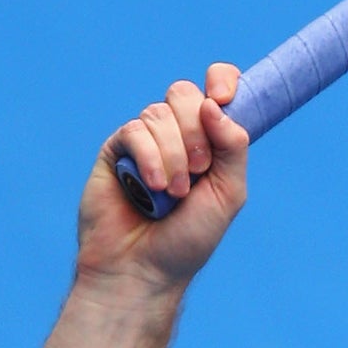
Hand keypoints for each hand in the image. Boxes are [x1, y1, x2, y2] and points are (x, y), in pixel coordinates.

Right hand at [77, 63, 248, 292]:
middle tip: (200, 170)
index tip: (224, 96)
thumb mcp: (228, 192)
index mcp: (211, 140)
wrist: (143, 268)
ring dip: (174, 155)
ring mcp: (144, 142)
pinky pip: (134, 131)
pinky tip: (152, 187)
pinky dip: (150, 157)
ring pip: (159, 114)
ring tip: (174, 193)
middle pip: (185, 95)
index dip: (222, 79)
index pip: (217, 88)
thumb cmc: (189, 237)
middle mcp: (177, 136)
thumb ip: (232, 146)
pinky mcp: (115, 152)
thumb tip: (215, 103)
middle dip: (196, 130)